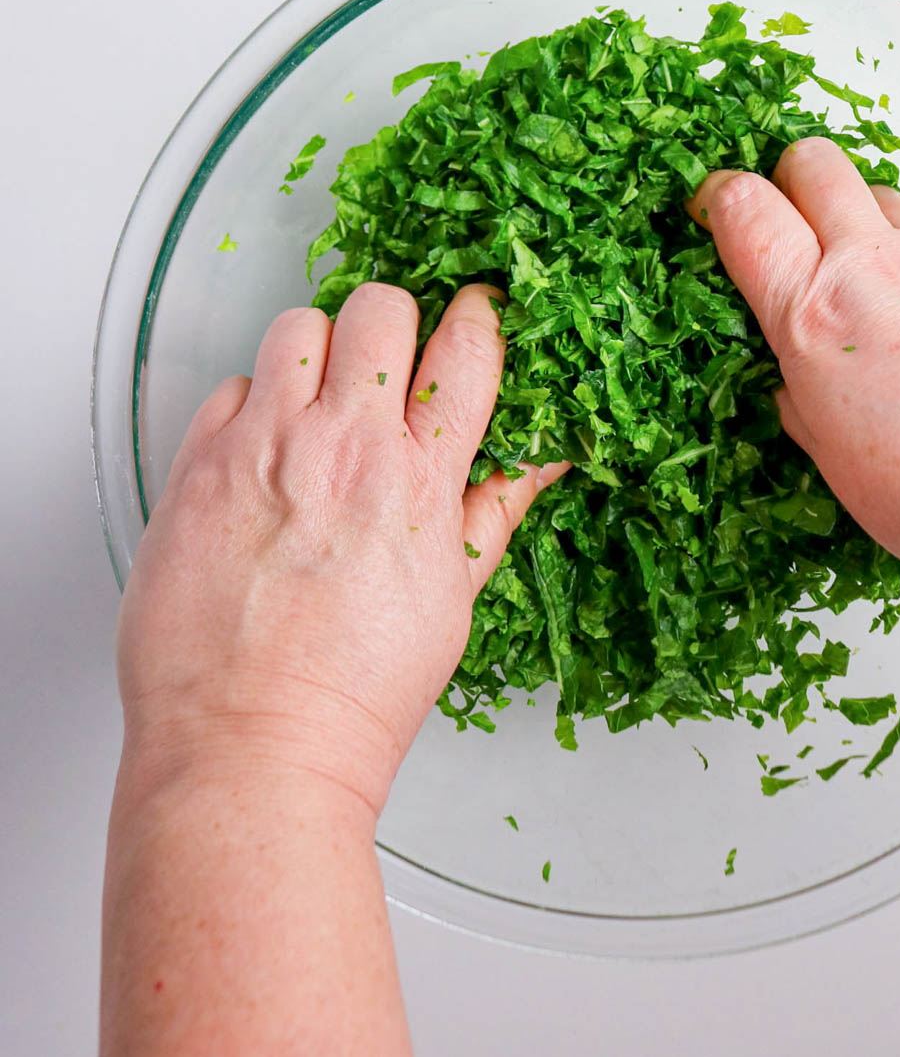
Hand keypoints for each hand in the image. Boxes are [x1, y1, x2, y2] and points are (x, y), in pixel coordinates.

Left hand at [115, 281, 564, 817]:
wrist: (250, 748)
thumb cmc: (351, 695)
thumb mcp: (453, 598)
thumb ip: (496, 507)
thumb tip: (545, 455)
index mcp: (419, 480)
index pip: (468, 346)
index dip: (479, 315)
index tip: (475, 314)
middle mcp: (341, 448)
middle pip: (381, 308)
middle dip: (393, 325)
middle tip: (386, 366)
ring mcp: (263, 449)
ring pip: (298, 326)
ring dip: (316, 352)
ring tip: (315, 402)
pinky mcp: (197, 466)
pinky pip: (227, 385)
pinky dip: (248, 405)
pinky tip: (260, 452)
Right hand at [690, 138, 899, 623]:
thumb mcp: (832, 458)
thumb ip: (801, 394)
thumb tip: (793, 377)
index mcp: (813, 316)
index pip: (745, 208)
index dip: (717, 200)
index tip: (710, 214)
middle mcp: (874, 271)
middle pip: (814, 162)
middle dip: (786, 177)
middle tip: (779, 222)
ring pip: (876, 190)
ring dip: (852, 212)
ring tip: (848, 268)